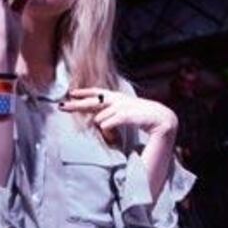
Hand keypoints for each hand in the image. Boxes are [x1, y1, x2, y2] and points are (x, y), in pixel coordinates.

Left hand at [59, 87, 177, 138]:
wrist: (165, 121)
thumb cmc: (145, 121)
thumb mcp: (126, 120)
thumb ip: (111, 121)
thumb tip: (97, 123)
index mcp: (120, 100)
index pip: (100, 94)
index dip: (86, 93)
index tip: (71, 94)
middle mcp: (122, 100)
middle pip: (95, 101)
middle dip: (78, 104)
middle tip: (62, 106)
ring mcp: (128, 106)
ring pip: (103, 115)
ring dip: (102, 125)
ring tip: (109, 134)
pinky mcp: (132, 113)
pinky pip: (114, 120)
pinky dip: (109, 125)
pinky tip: (107, 130)